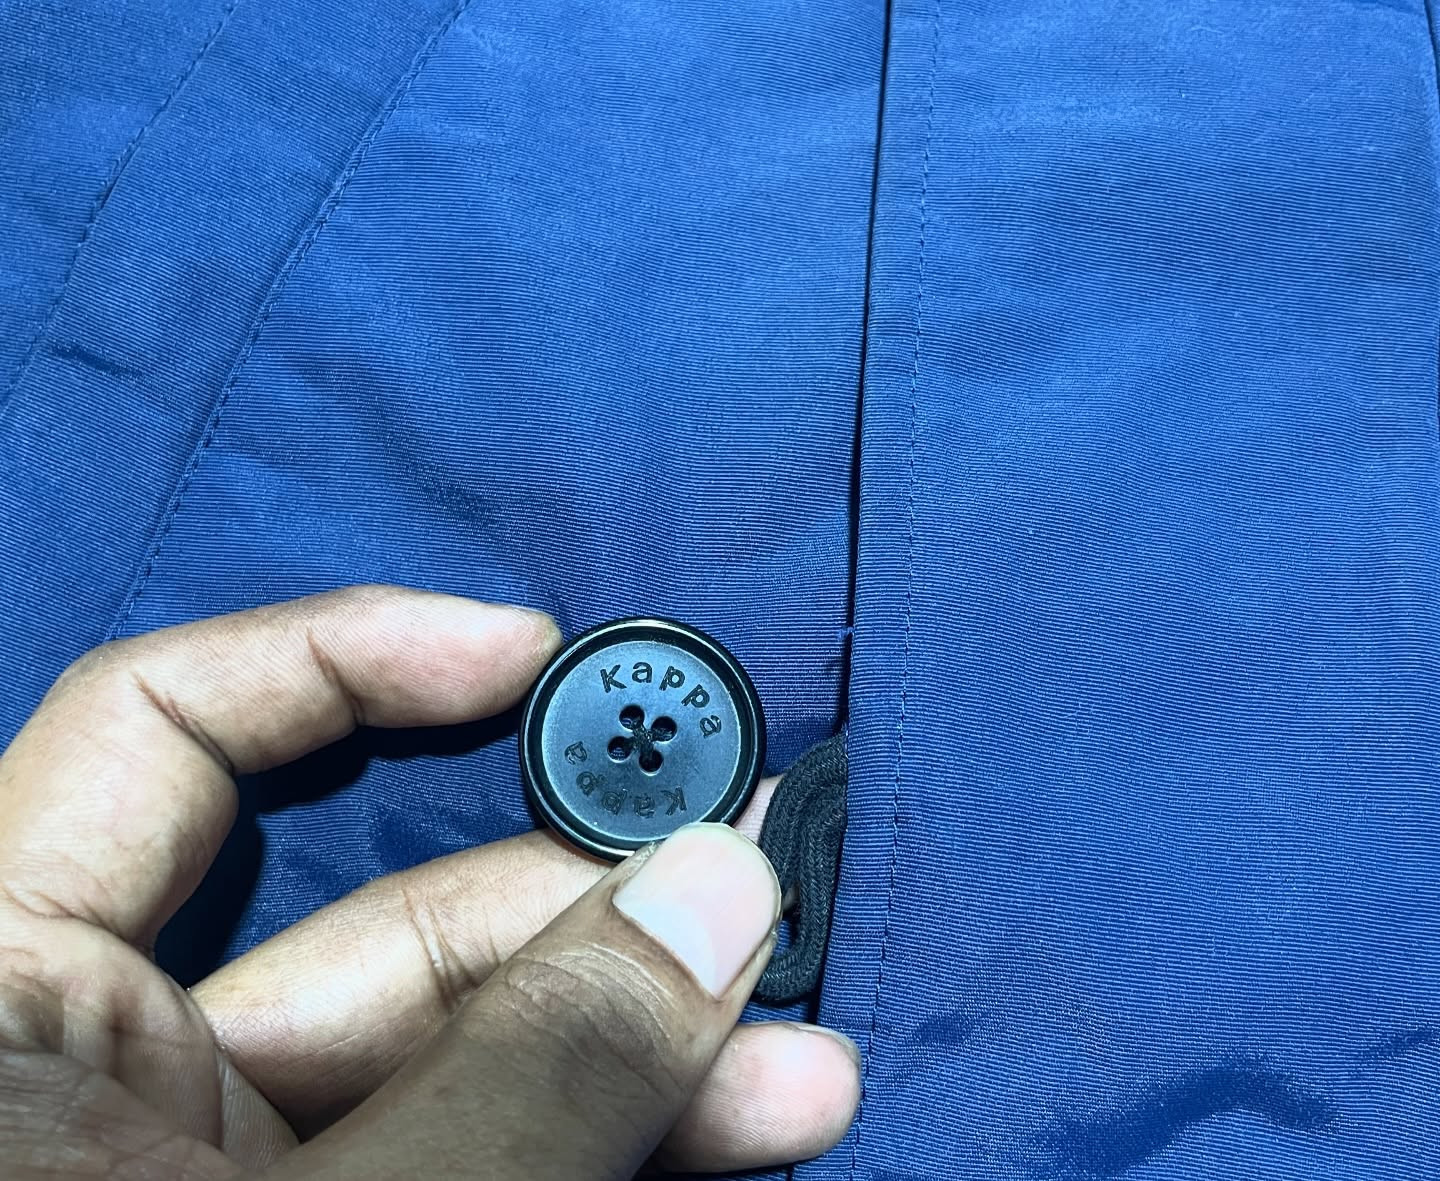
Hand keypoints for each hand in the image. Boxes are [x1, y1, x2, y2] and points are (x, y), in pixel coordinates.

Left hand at [0, 587, 858, 1178]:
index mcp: (8, 1003)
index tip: (521, 648)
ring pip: (459, 1045)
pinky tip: (747, 1116)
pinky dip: (608, 1129)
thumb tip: (716, 894)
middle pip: (380, 916)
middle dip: (585, 909)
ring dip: (641, 1040)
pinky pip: (479, 1141)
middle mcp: (106, 1066)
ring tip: (805, 1055)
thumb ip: (516, 1074)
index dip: (342, 654)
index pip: (151, 727)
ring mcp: (216, 1163)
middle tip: (754, 889)